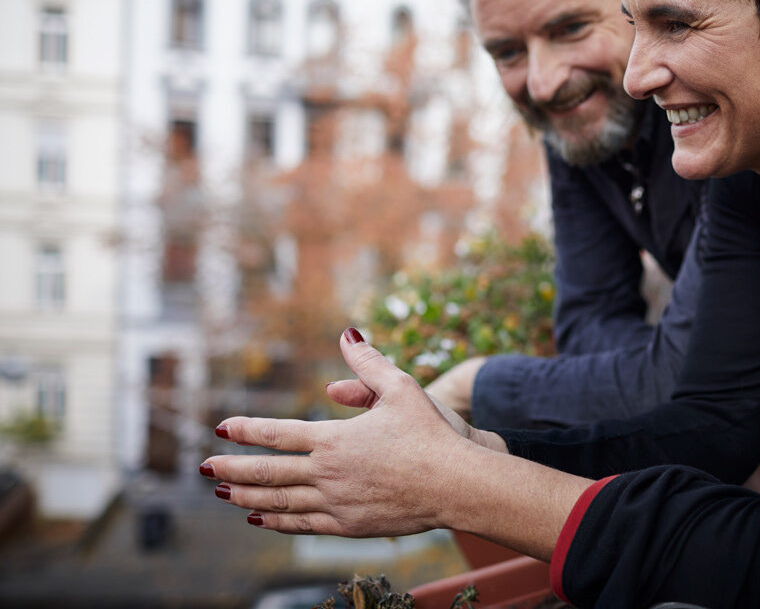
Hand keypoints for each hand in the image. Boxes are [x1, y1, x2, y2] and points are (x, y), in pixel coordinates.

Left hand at [199, 328, 505, 536]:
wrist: (455, 484)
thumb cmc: (431, 433)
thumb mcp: (401, 388)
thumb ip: (368, 363)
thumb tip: (347, 333)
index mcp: (334, 439)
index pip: (277, 434)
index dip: (247, 430)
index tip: (223, 428)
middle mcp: (327, 473)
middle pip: (267, 473)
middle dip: (232, 469)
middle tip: (205, 467)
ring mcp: (336, 502)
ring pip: (278, 502)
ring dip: (246, 497)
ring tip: (223, 494)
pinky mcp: (349, 525)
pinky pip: (302, 525)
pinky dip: (277, 522)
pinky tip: (261, 519)